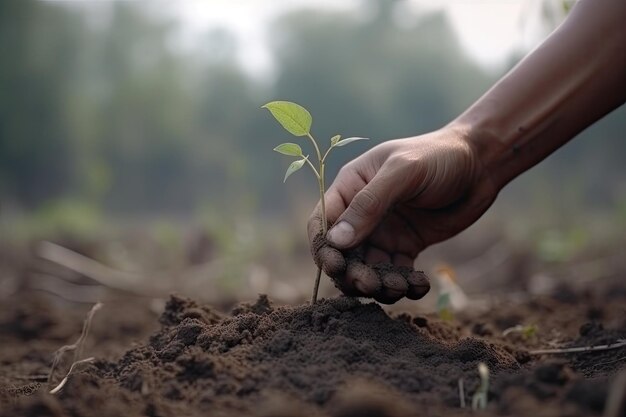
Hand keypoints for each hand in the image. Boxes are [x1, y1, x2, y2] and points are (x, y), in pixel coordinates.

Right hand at [307, 126, 498, 303]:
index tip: (336, 266)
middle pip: (343, 253)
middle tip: (372, 284)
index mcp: (351, 187)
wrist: (481, 164)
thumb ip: (369, 204)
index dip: (323, 247)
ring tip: (400, 287)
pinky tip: (419, 285)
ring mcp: (384, 232)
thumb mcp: (403, 172)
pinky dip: (404, 285)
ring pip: (368, 269)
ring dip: (378, 284)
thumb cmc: (438, 156)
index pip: (323, 222)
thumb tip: (337, 241)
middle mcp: (362, 213)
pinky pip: (396, 273)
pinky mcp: (406, 247)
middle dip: (353, 273)